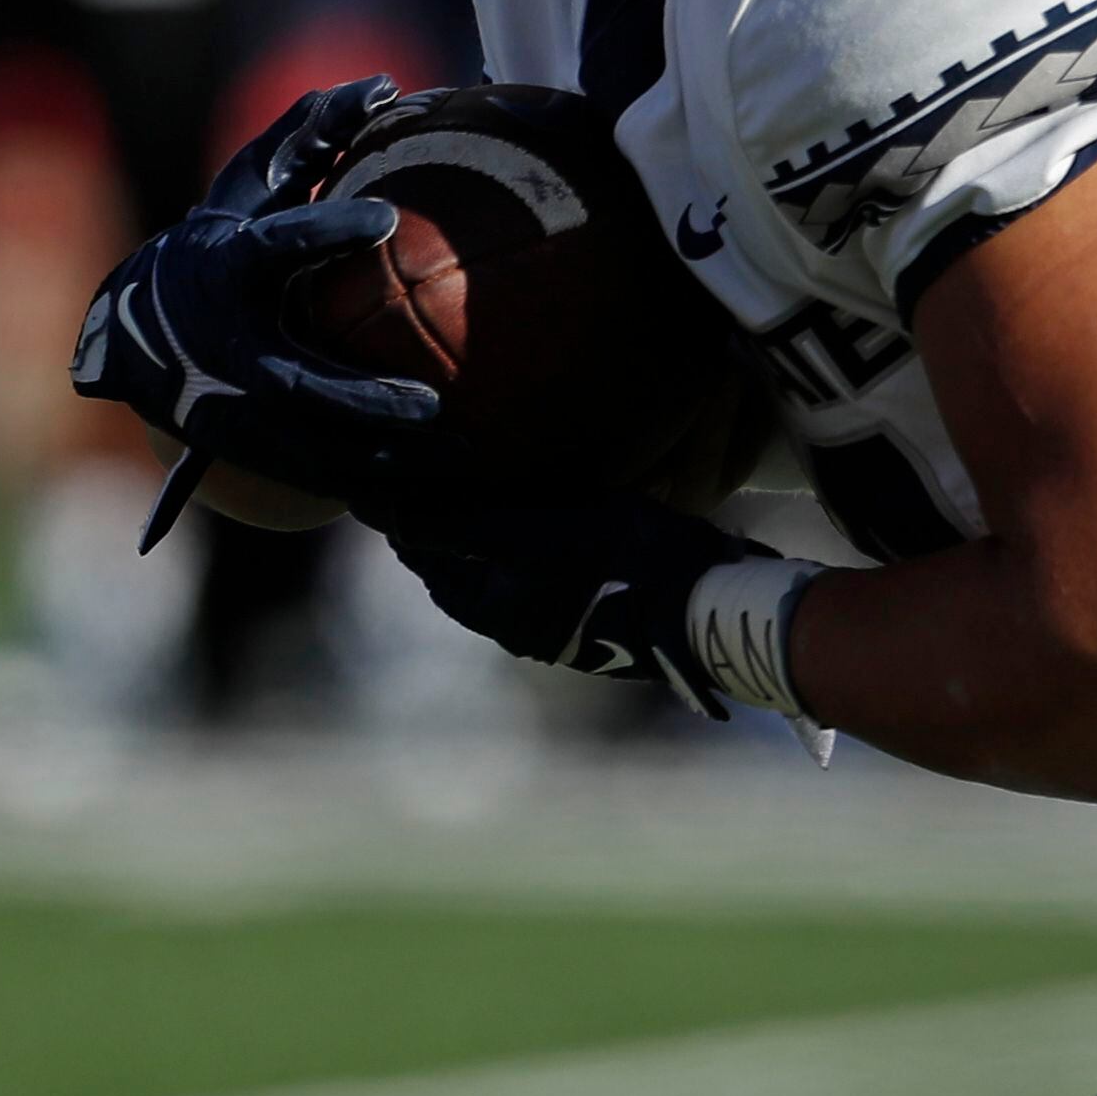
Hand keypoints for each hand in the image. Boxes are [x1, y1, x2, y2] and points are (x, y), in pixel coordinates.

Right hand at [72, 76, 435, 544]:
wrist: (127, 329)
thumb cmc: (215, 244)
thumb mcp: (246, 190)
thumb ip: (308, 139)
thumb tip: (382, 85)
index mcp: (229, 267)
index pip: (281, 243)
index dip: (329, 229)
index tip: (390, 218)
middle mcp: (223, 342)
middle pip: (293, 380)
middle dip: (357, 398)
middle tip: (430, 406)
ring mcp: (221, 402)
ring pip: (301, 444)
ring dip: (370, 460)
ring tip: (443, 464)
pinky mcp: (230, 445)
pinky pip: (301, 472)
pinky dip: (357, 483)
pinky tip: (422, 491)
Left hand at [368, 493, 820, 722]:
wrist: (717, 605)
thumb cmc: (622, 565)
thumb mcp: (535, 531)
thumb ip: (460, 522)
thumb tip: (379, 509)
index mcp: (497, 612)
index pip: (429, 559)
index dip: (409, 515)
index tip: (400, 468)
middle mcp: (524, 628)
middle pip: (468, 568)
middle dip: (453, 525)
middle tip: (448, 467)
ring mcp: (570, 626)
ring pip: (514, 570)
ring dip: (500, 532)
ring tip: (505, 480)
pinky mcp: (611, 612)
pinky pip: (557, 571)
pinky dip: (544, 540)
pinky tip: (568, 509)